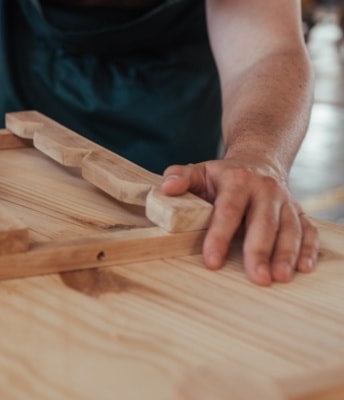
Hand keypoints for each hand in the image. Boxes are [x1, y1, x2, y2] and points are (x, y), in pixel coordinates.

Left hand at [160, 157, 318, 285]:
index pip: (227, 211)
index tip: (212, 261)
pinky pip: (308, 230)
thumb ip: (180, 178)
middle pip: (264, 223)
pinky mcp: (299, 212)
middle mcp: (266, 190)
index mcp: (238, 181)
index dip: (219, 237)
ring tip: (280, 277)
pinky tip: (304, 268)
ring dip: (287, 254)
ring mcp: (286, 202)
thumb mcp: (198, 172)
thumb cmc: (221, 176)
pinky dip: (309, 249)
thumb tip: (167, 188)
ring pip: (290, 229)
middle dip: (260, 251)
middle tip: (258, 278)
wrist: (258, 162)